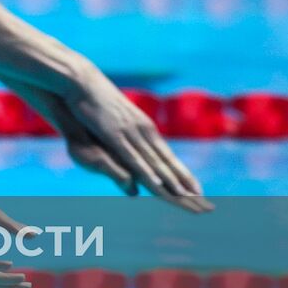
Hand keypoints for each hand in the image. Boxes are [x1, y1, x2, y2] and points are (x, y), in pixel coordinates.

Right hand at [0, 70, 212, 213]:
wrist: (80, 80)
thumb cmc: (93, 99)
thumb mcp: (113, 122)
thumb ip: (123, 138)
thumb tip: (124, 138)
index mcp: (145, 130)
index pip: (169, 159)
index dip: (185, 177)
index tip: (200, 194)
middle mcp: (145, 133)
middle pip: (169, 167)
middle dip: (187, 189)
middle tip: (207, 207)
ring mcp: (132, 134)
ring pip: (157, 166)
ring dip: (174, 186)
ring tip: (191, 201)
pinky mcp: (116, 136)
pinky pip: (135, 159)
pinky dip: (148, 173)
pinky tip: (159, 186)